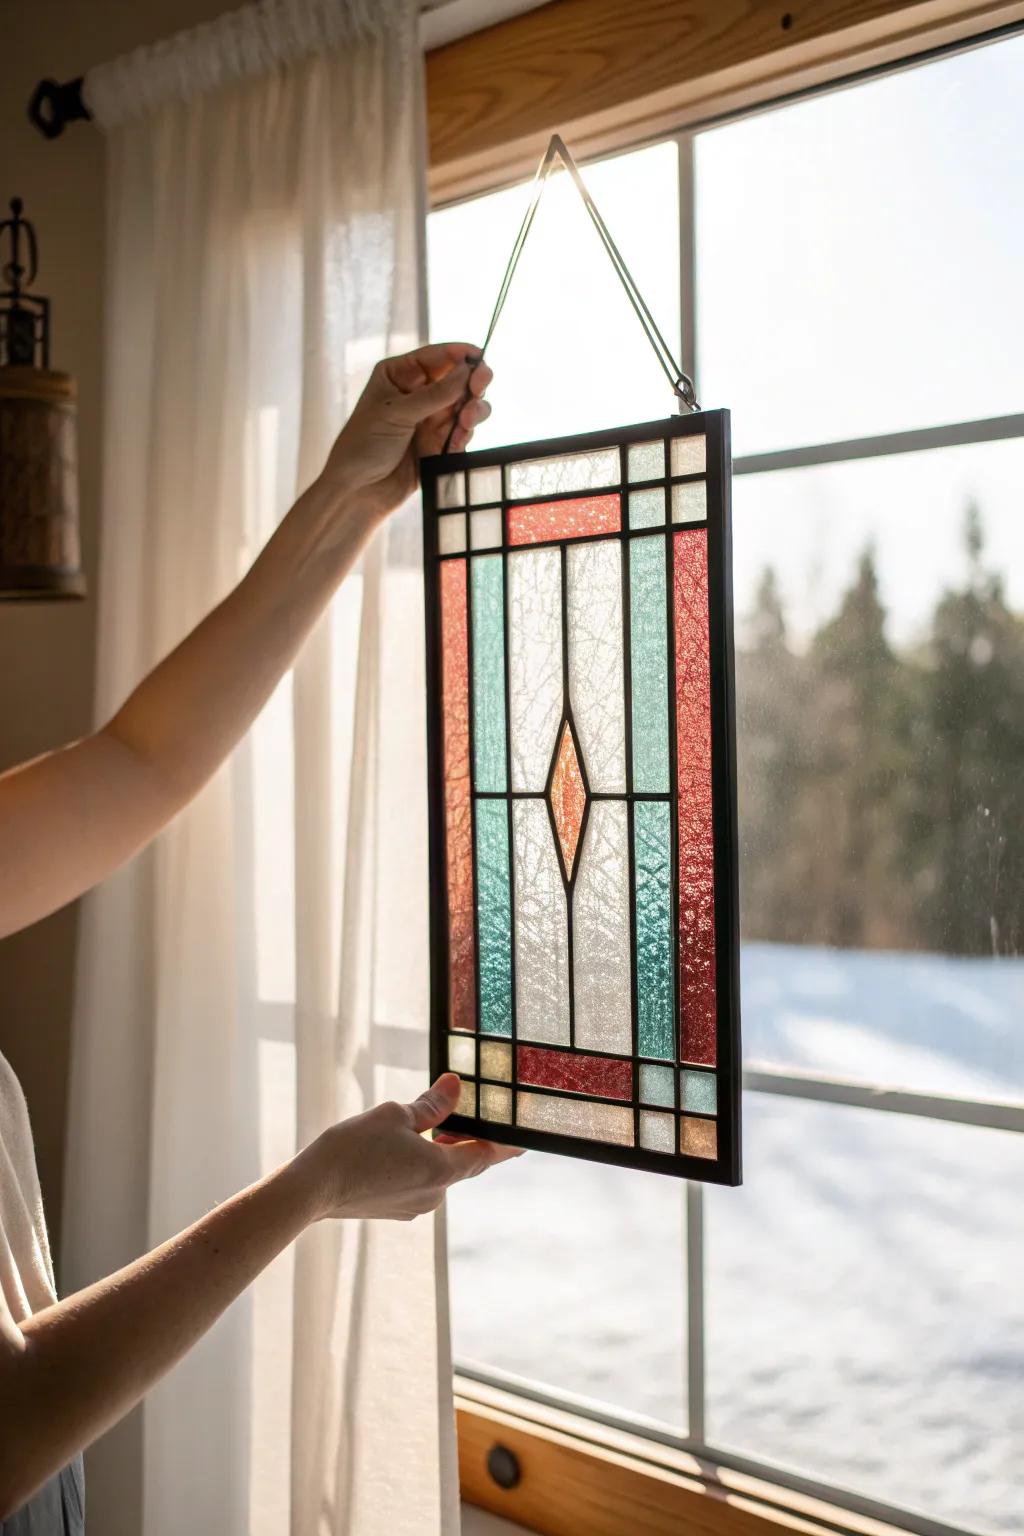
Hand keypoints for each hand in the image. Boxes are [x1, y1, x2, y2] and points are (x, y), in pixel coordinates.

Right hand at [300, 1073, 520, 1221]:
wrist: (311, 1190)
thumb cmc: (353, 1148)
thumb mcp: (396, 1115)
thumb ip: (432, 1104)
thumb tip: (455, 1086)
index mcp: (442, 1170)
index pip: (486, 1154)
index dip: (506, 1144)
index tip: (524, 1140)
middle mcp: (435, 1195)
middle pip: (462, 1163)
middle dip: (465, 1140)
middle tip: (467, 1116)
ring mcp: (414, 1206)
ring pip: (437, 1173)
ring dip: (436, 1151)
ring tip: (421, 1125)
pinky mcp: (395, 1210)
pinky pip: (416, 1183)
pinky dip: (416, 1165)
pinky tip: (395, 1149)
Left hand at [319, 343, 492, 521]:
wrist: (359, 492)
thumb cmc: (363, 446)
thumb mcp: (396, 413)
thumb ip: (435, 394)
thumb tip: (466, 370)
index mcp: (398, 375)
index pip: (435, 356)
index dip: (458, 354)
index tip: (478, 356)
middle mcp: (417, 394)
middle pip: (456, 379)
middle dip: (471, 382)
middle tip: (481, 384)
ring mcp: (430, 420)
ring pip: (465, 406)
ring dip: (472, 409)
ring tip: (467, 419)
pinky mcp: (440, 445)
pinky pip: (463, 432)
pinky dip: (466, 433)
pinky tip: (459, 439)